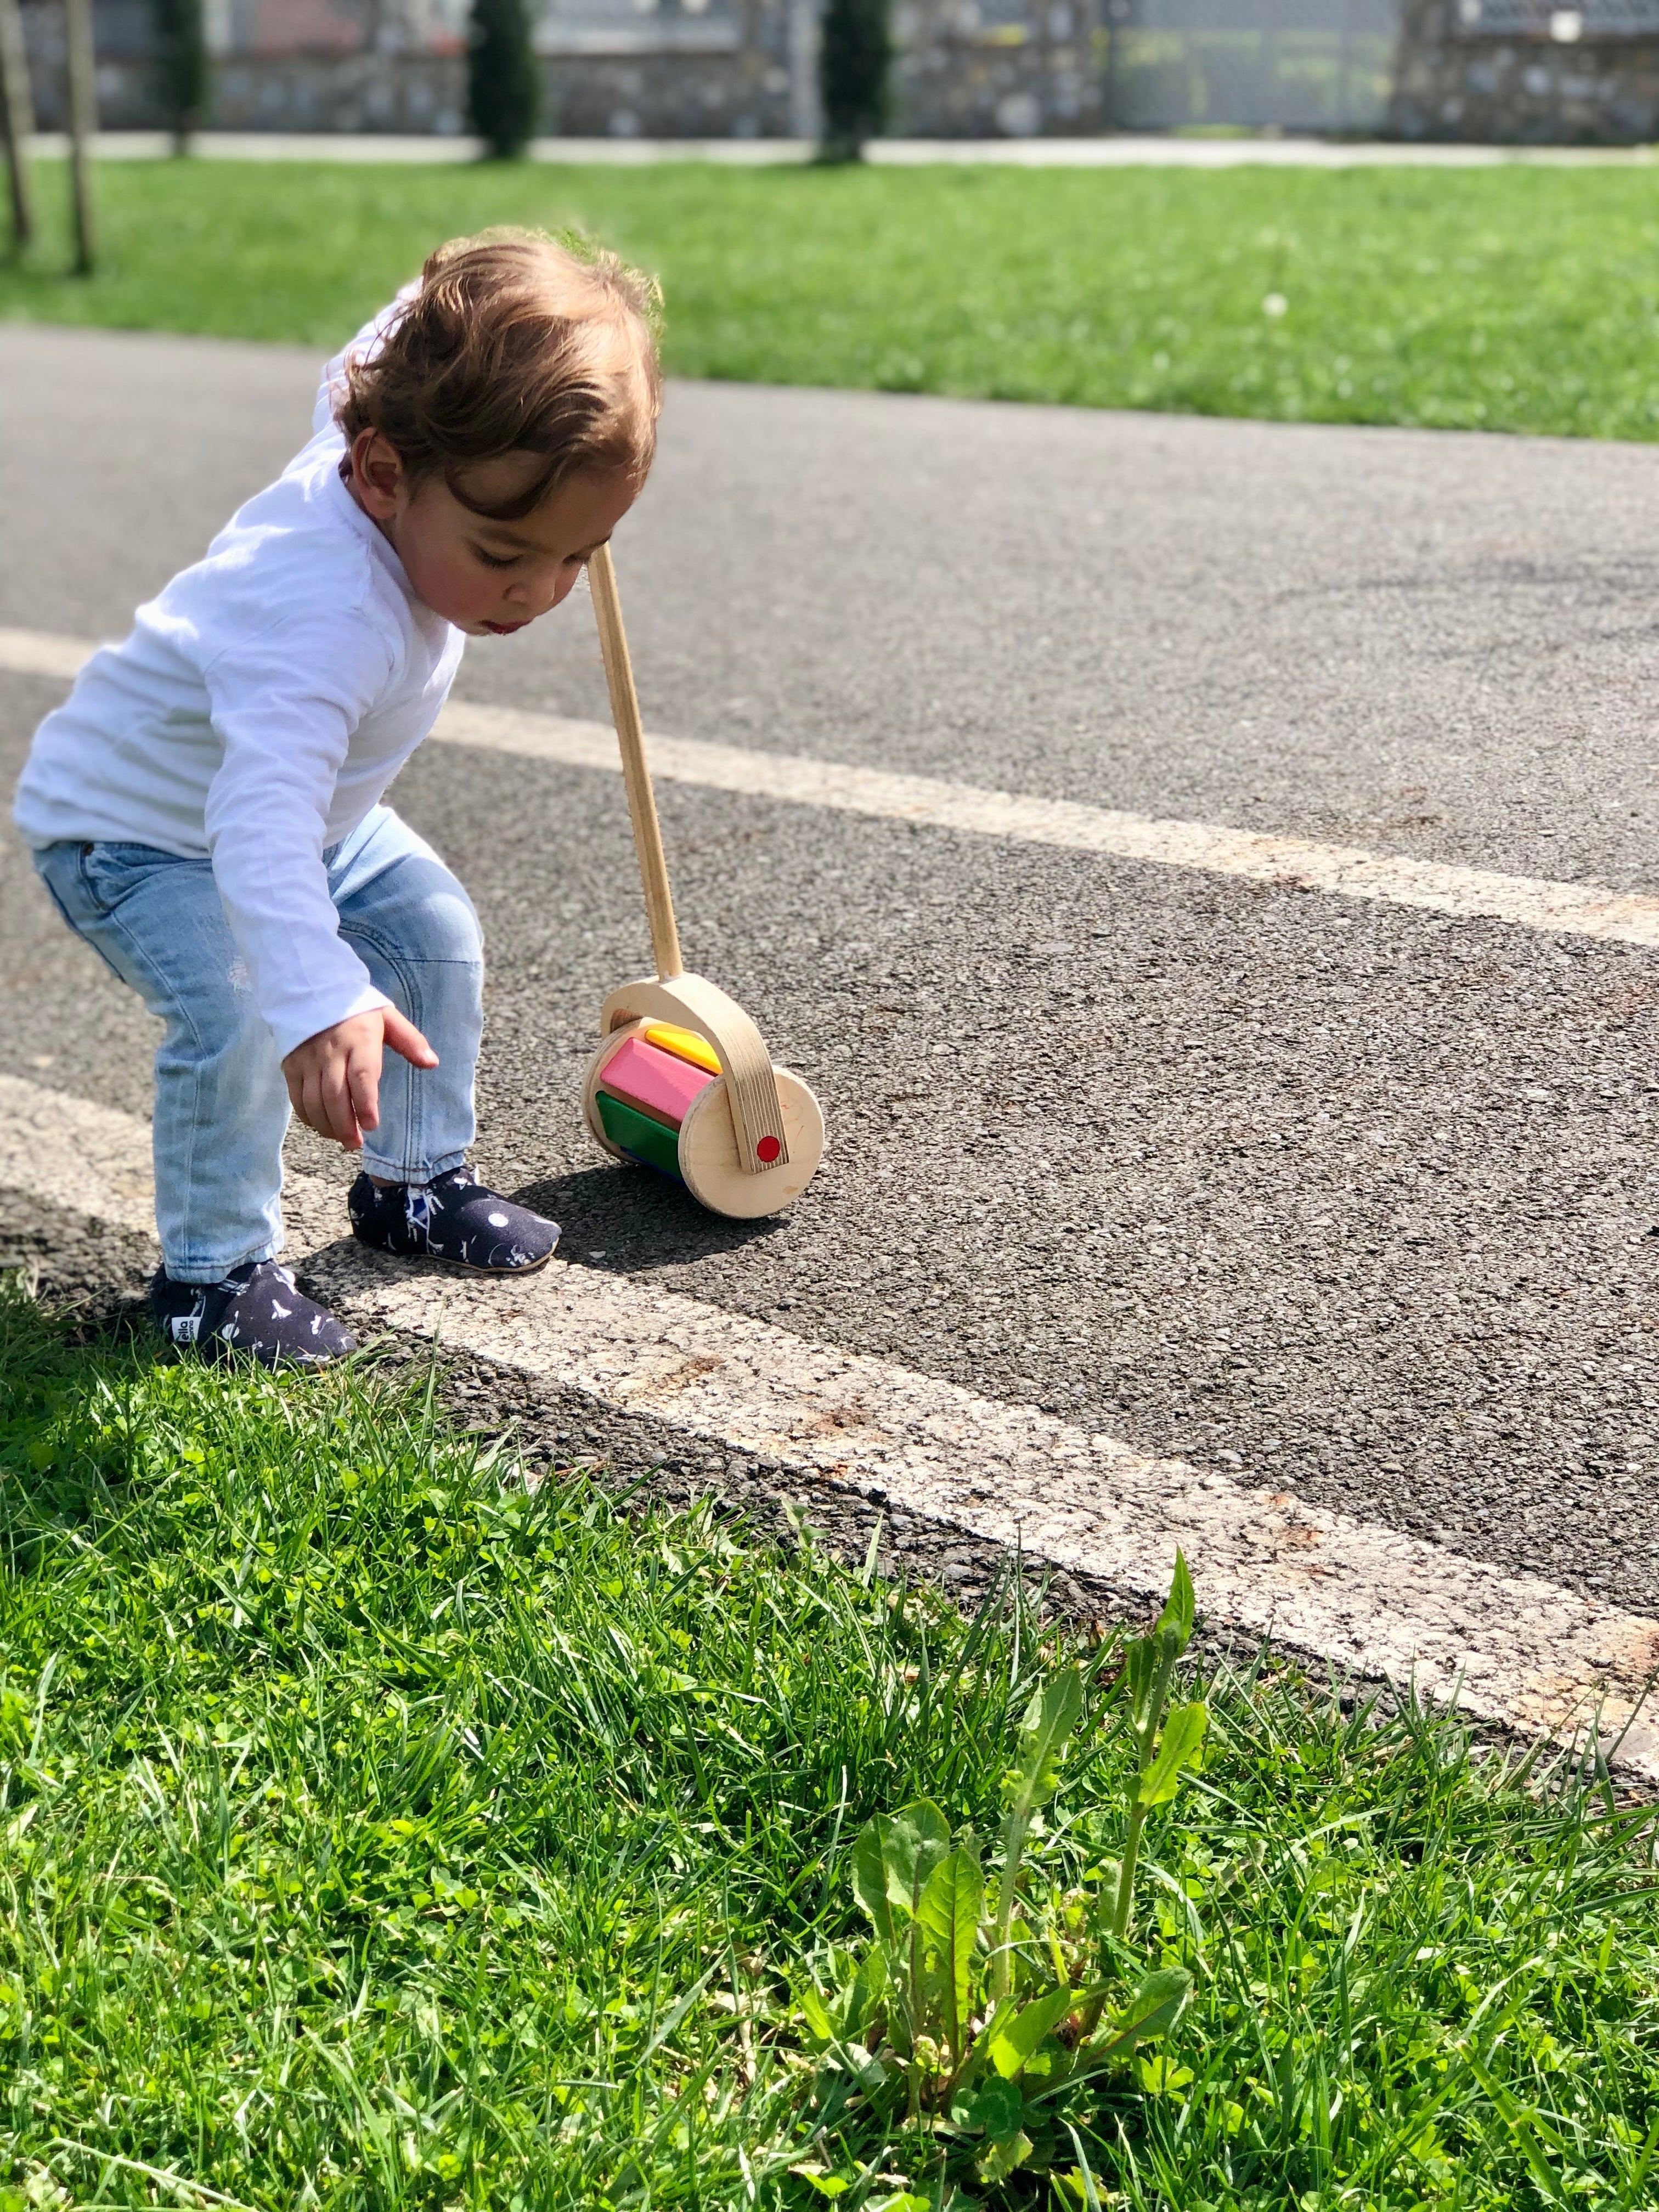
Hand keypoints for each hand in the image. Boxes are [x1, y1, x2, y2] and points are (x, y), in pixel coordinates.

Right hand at [282, 1006, 438, 1150]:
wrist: (312, 990)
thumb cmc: (357, 1009)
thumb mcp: (388, 1017)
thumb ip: (410, 1041)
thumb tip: (432, 1063)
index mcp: (359, 1040)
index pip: (361, 1076)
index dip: (365, 1104)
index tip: (372, 1126)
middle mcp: (331, 1052)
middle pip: (335, 1095)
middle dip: (345, 1124)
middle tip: (355, 1143)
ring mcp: (308, 1060)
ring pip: (313, 1100)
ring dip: (327, 1125)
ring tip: (342, 1139)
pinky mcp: (291, 1066)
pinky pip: (297, 1097)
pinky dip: (308, 1117)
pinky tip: (322, 1126)